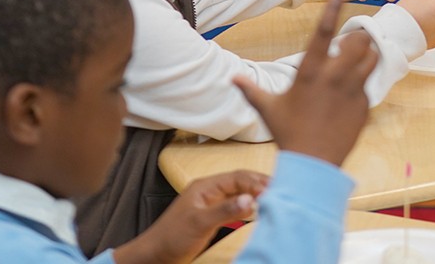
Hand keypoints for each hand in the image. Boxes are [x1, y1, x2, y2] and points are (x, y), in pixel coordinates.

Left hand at [114, 170, 268, 263]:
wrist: (153, 257)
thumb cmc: (172, 238)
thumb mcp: (200, 223)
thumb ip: (226, 210)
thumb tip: (252, 199)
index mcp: (207, 185)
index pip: (238, 177)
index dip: (256, 182)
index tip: (274, 190)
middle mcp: (211, 191)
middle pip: (241, 182)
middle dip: (259, 184)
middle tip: (281, 191)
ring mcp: (212, 203)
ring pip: (239, 193)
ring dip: (255, 194)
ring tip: (273, 198)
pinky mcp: (213, 217)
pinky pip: (235, 206)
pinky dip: (248, 206)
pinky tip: (257, 210)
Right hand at [233, 0, 377, 166]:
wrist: (312, 166)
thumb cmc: (288, 134)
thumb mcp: (268, 109)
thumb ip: (251, 90)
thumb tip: (232, 78)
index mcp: (310, 72)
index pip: (324, 32)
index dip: (333, 10)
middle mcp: (335, 76)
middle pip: (358, 42)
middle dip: (358, 37)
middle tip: (353, 40)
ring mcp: (353, 90)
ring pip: (371, 59)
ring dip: (367, 54)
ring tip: (360, 57)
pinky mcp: (364, 105)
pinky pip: (369, 85)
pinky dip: (365, 81)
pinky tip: (354, 89)